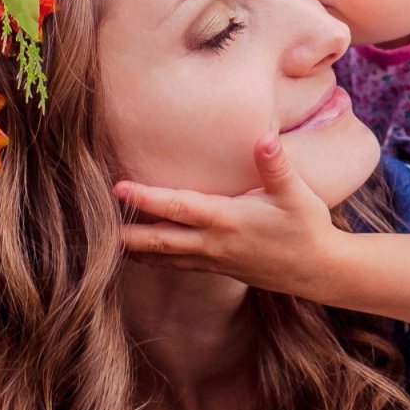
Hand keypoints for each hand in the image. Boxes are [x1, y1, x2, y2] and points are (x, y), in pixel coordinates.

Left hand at [116, 135, 341, 295]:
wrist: (318, 270)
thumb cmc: (307, 227)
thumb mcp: (297, 194)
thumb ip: (277, 166)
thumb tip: (265, 139)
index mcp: (228, 221)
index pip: (179, 208)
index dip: (147, 199)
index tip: (119, 188)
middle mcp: (214, 244)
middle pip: (159, 240)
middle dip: (126, 233)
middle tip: (92, 226)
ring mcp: (213, 261)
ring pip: (163, 257)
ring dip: (134, 249)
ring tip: (102, 241)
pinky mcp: (217, 269)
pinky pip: (175, 265)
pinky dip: (152, 259)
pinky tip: (136, 253)